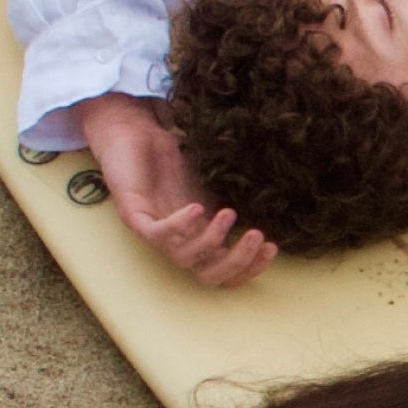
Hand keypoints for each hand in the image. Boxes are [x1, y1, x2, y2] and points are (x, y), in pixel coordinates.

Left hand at [78, 91, 277, 288]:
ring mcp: (155, 231)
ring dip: (212, 241)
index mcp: (197, 238)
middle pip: (208, 276)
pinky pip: (157, 233)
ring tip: (230, 213)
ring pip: (184, 259)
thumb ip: (234, 197)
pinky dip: (179, 225)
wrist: (131, 131)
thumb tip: (276, 200)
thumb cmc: (171, 156)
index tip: (272, 246)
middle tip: (257, 236)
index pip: (225, 271)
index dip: (250, 267)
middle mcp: (178, 241)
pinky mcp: (133, 215)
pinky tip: (197, 208)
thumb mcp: (211, 181)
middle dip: (237, 262)